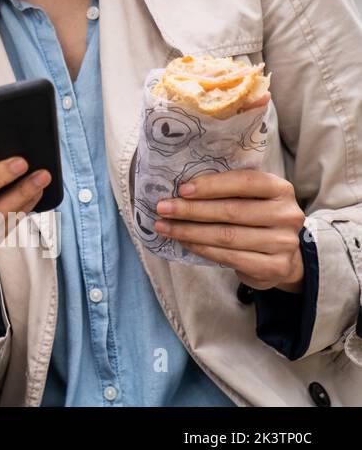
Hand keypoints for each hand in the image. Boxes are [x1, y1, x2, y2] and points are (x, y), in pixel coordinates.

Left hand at [153, 168, 305, 292]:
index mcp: (280, 188)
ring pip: (227, 236)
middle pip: (232, 211)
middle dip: (191, 210)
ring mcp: (284, 243)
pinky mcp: (275, 267)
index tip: (181, 189)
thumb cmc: (254, 217)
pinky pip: (230, 257)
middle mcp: (287, 215)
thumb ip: (225, 189)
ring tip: (164, 226)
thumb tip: (180, 189)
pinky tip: (184, 242)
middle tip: (162, 208)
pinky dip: (202, 249)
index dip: (211, 185)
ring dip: (189, 231)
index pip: (244, 182)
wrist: (281, 255)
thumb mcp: (249, 197)